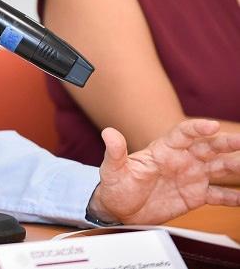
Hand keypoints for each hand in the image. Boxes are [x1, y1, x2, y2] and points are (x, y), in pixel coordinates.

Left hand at [88, 119, 239, 224]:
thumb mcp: (113, 169)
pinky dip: (233, 196)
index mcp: (163, 150)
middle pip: (208, 148)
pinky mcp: (195, 196)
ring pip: (218, 168)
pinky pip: (218, 195)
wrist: (120, 209)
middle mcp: (182, 160)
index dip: (197, 128)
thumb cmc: (116, 185)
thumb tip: (108, 133)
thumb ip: (114, 151)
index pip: (183, 134)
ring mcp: (191, 177)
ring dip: (234, 166)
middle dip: (226, 143)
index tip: (212, 126)